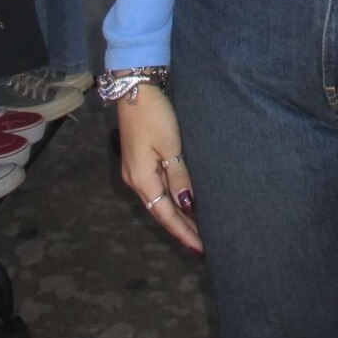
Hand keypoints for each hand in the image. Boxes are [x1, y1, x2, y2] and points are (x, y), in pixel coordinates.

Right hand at [117, 83, 202, 252]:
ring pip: (158, 200)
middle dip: (181, 227)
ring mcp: (135, 170)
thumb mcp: (170, 145)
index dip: (183, 231)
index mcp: (142, 179)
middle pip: (161, 211)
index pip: (166, 214)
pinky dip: (170, 198)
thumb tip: (187, 204)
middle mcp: (136, 180)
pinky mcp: (139, 160)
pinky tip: (182, 201)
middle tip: (203, 243)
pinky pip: (157, 188)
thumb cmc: (154, 115)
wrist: (134, 89)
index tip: (201, 247)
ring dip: (176, 214)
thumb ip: (179, 175)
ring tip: (196, 227)